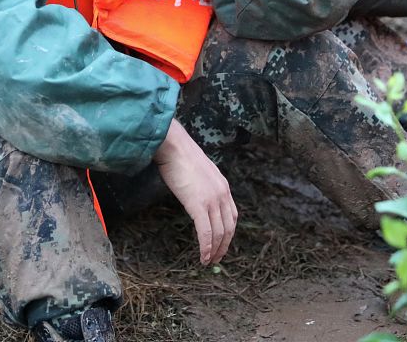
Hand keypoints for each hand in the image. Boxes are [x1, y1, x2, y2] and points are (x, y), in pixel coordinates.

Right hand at [153, 119, 237, 265]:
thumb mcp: (200, 172)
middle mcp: (222, 194)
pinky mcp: (199, 204)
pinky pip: (206, 232)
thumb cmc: (181, 156)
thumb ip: (204, 185)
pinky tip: (203, 256)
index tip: (222, 244)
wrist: (174, 147)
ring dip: (214, 250)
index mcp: (223, 186)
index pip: (232, 216)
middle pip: (228, 228)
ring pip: (218, 232)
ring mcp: (212, 200)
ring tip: (208, 261)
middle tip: (216, 259)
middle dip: (223, 246)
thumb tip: (197, 196)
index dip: (228, 233)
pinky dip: (206, 247)